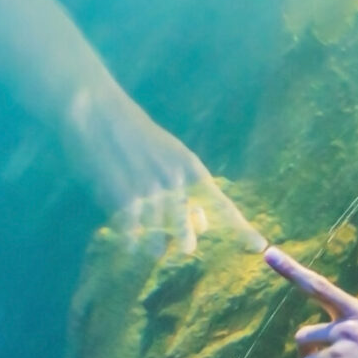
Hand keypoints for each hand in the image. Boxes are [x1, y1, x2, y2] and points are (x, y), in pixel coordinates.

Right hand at [66, 86, 263, 255]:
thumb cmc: (135, 135)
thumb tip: (203, 225)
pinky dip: (131, 241)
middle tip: (178, 240)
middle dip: (183, 242)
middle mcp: (175, 184)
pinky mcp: (123, 200)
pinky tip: (128, 239)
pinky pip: (133, 237)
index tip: (260, 246)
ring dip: (154, 244)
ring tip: (147, 236)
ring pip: (159, 242)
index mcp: (192, 170)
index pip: (223, 206)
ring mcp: (150, 194)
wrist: (97, 111)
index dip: (241, 229)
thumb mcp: (171, 155)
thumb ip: (189, 189)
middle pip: (188, 235)